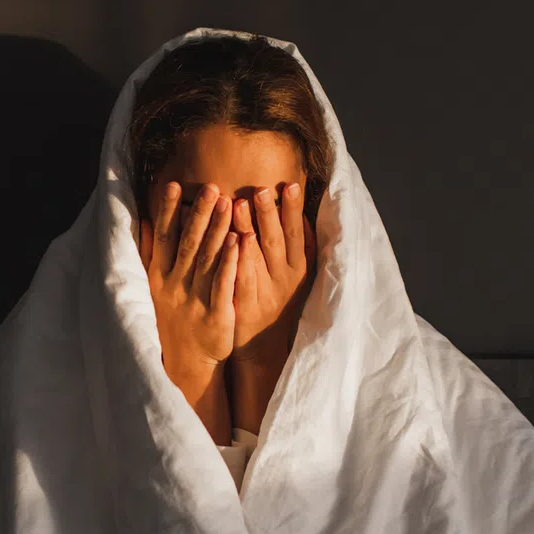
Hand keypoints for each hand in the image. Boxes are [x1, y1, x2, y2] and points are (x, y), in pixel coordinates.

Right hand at [139, 180, 238, 438]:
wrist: (187, 361)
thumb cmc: (174, 317)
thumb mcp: (157, 286)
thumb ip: (152, 254)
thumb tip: (146, 222)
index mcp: (160, 275)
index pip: (164, 237)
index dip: (168, 211)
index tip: (173, 185)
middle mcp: (175, 284)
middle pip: (188, 242)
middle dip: (199, 214)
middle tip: (212, 187)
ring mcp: (194, 299)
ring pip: (207, 259)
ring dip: (217, 230)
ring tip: (228, 203)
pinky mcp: (215, 314)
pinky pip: (223, 284)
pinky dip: (231, 262)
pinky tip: (240, 240)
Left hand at [230, 181, 314, 402]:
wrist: (264, 347)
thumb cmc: (279, 303)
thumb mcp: (296, 277)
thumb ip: (299, 247)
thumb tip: (302, 214)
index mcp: (298, 269)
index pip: (297, 234)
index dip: (294, 210)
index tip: (290, 185)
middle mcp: (285, 280)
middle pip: (278, 241)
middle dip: (270, 213)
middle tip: (261, 188)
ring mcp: (265, 294)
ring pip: (258, 257)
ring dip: (249, 228)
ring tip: (239, 202)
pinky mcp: (246, 308)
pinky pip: (242, 281)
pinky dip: (238, 261)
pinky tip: (231, 242)